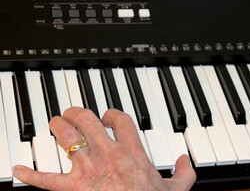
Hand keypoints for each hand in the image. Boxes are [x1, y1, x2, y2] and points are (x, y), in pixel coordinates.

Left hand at [13, 107, 195, 190]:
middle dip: (76, 113)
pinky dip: (31, 175)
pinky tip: (18, 171)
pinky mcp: (74, 188)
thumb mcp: (176, 189)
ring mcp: (89, 170)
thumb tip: (185, 162)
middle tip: (72, 112)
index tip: (108, 116)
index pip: (120, 120)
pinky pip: (48, 180)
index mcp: (132, 152)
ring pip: (67, 138)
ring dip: (56, 128)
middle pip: (88, 121)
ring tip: (53, 124)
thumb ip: (184, 173)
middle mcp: (108, 154)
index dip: (112, 113)